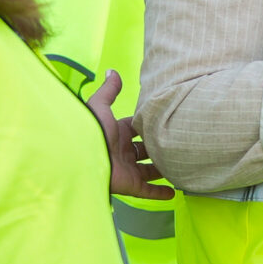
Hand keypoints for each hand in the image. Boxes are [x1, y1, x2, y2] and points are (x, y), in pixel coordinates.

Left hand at [89, 71, 172, 201]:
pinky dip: (160, 192)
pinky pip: (148, 190)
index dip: (149, 125)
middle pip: (145, 149)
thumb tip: (112, 71)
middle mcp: (123, 151)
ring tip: (180, 165)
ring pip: (149, 170)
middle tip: (178, 143)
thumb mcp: (101, 105)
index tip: (166, 120)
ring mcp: (127, 169)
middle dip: (159, 147)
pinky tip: (175, 192)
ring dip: (163, 169)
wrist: (82, 157)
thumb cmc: (92, 130)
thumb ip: (109, 90)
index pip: (136, 129)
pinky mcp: (130, 185)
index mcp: (117, 133)